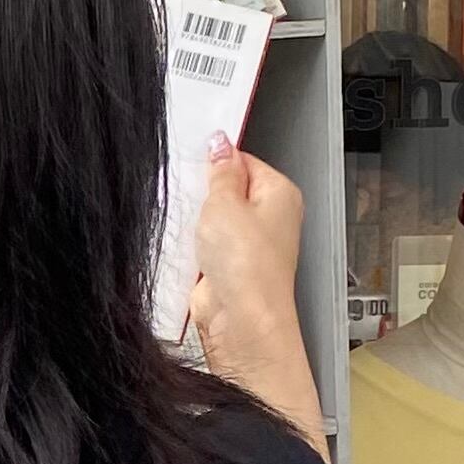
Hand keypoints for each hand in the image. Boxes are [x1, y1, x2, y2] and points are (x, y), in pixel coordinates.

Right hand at [189, 141, 322, 449]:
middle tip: (192, 199)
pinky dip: (187, 246)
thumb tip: (220, 144)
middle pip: (225, 190)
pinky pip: (198, 245)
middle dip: (202, 193)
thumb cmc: (248, 267)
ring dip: (192, 222)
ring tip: (191, 228)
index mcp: (278, 194)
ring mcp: (244, 245)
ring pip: (208, 219)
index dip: (217, 161)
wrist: (240, 320)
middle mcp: (266, 219)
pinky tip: (184, 248)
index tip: (195, 163)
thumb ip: (220, 171)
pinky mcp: (223, 266)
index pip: (243, 161)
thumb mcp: (225, 202)